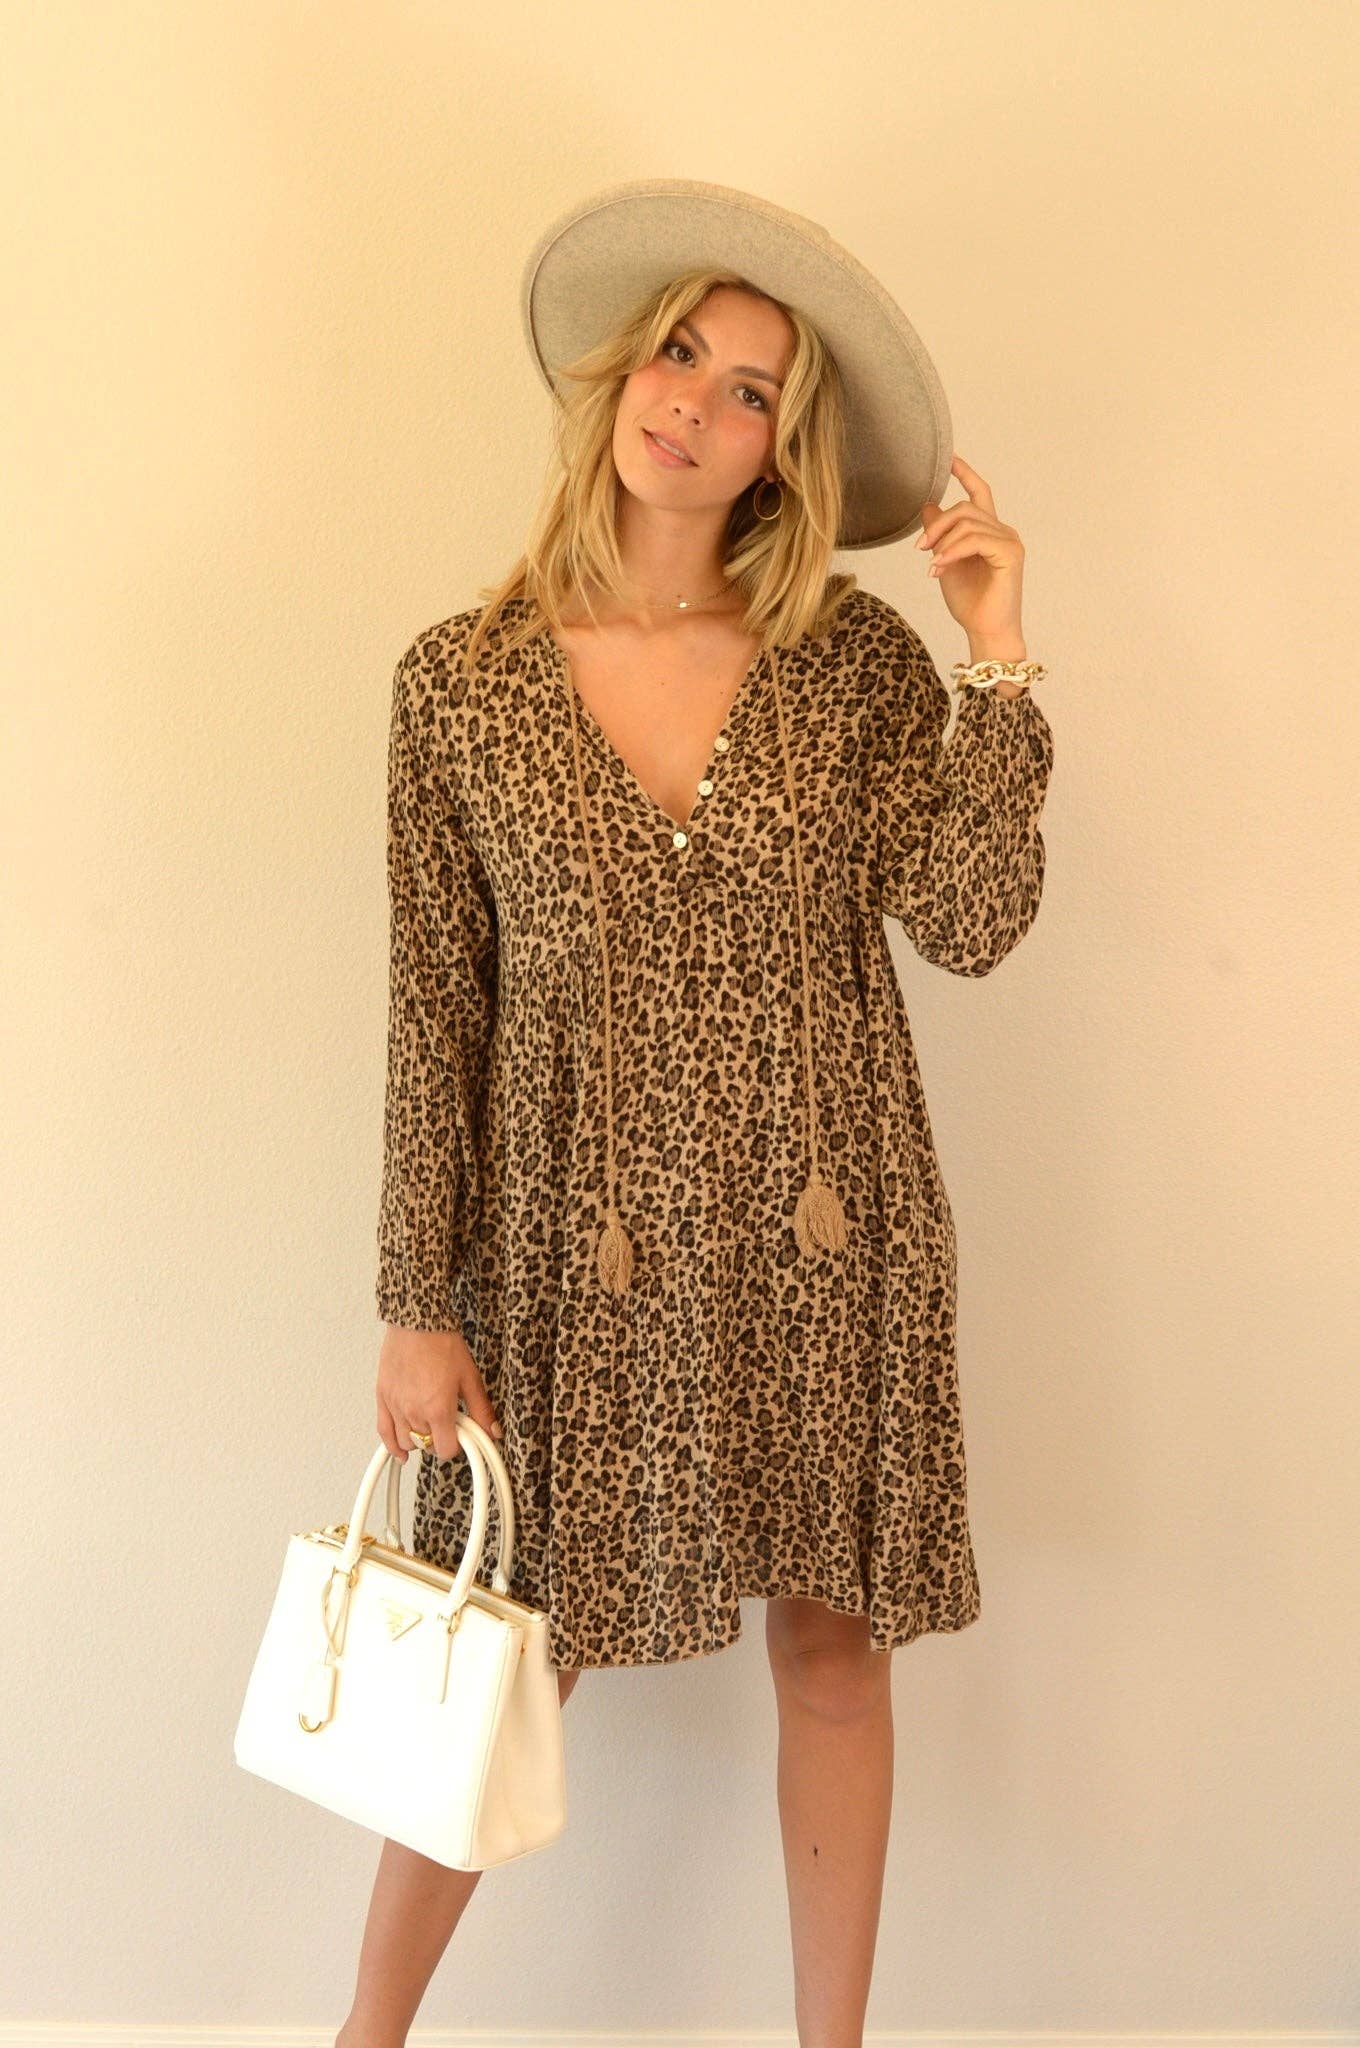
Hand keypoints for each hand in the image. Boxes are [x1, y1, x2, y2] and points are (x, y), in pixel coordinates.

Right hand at [377, 1323, 503, 1463]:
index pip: (446, 1451)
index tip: (460, 1436)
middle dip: (440, 1440)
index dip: (456, 1446)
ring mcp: (396, 1406)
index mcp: (438, 1410)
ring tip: (429, 1425)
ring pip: (407, 1442)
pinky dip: (392, 1446)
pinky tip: (400, 1451)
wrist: (417, 1322)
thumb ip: (481, 1410)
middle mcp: (414, 1412)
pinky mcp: (382, 1398)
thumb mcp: (470, 1378)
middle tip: (447, 1423)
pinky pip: (384, 1432)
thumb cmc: (441, 1343)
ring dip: (419, 1440)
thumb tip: (493, 1431)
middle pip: (427, 1447)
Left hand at [917, 455, 1025, 651]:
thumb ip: (939, 535)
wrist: (984, 631)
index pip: (979, 493)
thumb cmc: (969, 602)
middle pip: (965, 508)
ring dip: (943, 542)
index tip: (949, 459)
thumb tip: (927, 505)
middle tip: (920, 548)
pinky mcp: (1010, 554)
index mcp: (989, 531)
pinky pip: (975, 540)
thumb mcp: (945, 561)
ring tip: (932, 565)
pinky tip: (940, 567)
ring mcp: (1009, 541)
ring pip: (968, 523)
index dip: (965, 474)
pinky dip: (953, 551)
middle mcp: (1003, 531)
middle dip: (938, 524)